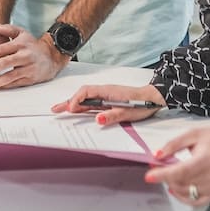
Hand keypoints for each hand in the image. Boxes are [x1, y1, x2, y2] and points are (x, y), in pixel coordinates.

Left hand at [0, 22, 68, 90]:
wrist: (51, 57)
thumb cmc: (32, 45)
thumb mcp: (19, 32)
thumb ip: (1, 28)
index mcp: (19, 43)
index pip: (0, 49)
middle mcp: (24, 55)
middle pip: (3, 63)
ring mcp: (28, 68)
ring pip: (9, 76)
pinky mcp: (30, 78)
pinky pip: (14, 83)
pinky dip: (3, 87)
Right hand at [51, 83, 165, 125]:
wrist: (154, 98)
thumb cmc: (142, 103)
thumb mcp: (128, 112)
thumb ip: (112, 116)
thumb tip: (98, 119)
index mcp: (107, 91)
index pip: (86, 92)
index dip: (76, 100)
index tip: (70, 110)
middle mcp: (105, 91)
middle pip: (82, 95)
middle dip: (68, 101)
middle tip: (55, 109)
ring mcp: (106, 96)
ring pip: (85, 99)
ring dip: (73, 104)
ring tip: (61, 110)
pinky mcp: (108, 101)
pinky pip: (91, 103)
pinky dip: (82, 106)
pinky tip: (77, 111)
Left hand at [143, 127, 209, 207]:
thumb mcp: (193, 134)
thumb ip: (174, 144)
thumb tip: (159, 154)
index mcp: (206, 159)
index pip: (180, 171)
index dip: (163, 174)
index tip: (150, 175)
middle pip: (181, 183)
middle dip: (165, 176)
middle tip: (159, 167)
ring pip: (185, 193)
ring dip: (173, 185)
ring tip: (170, 175)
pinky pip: (196, 202)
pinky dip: (183, 198)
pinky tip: (176, 190)